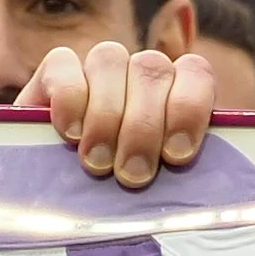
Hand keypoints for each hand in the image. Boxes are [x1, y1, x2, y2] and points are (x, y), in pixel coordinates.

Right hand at [32, 43, 212, 189]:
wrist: (58, 195)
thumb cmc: (118, 196)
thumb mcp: (155, 185)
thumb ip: (174, 173)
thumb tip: (200, 192)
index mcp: (174, 90)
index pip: (194, 73)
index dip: (188, 108)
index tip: (176, 155)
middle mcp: (138, 72)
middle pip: (151, 69)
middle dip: (143, 126)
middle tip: (132, 175)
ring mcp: (97, 67)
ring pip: (109, 59)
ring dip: (106, 114)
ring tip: (98, 162)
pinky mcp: (55, 71)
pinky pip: (64, 63)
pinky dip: (69, 97)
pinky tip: (71, 134)